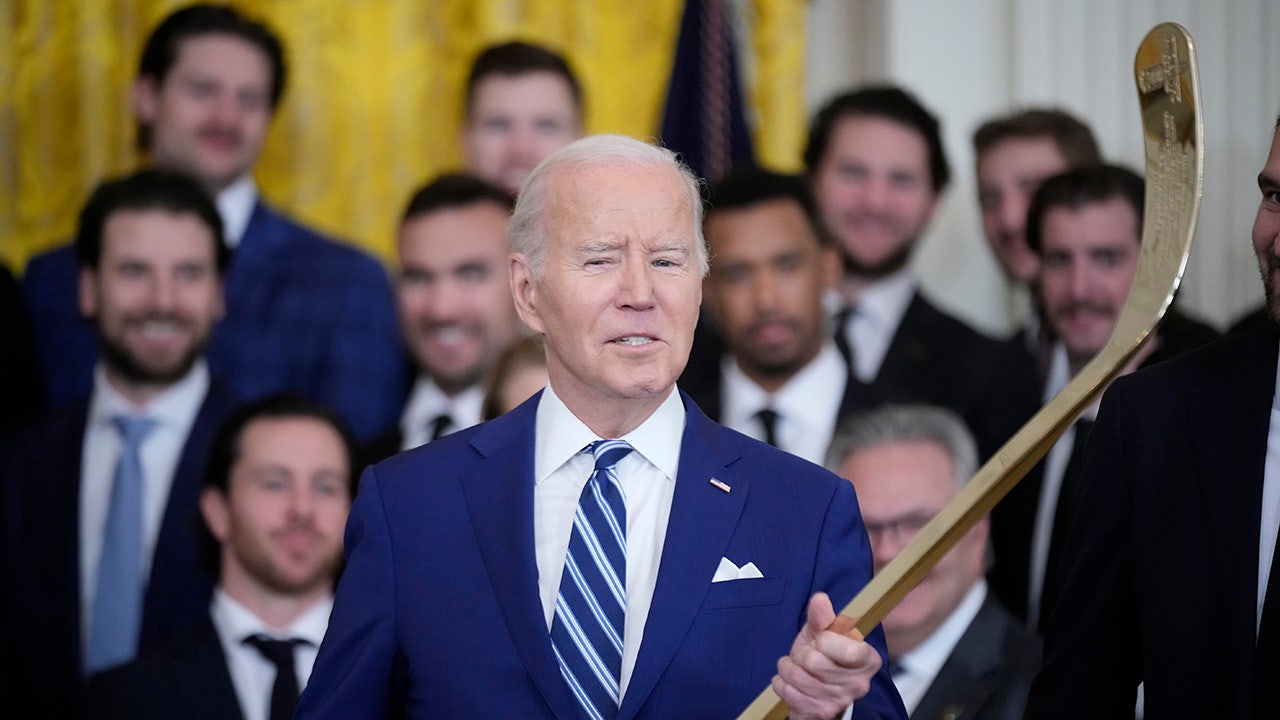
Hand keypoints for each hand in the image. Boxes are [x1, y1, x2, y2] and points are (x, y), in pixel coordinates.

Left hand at [772, 593, 881, 719]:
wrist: (814, 686)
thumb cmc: (823, 656)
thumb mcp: (822, 632)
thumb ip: (822, 616)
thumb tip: (820, 599)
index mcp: (867, 659)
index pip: (848, 650)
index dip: (826, 640)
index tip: (822, 640)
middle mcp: (859, 684)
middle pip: (815, 662)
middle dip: (801, 653)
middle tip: (805, 654)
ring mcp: (839, 701)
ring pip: (798, 677)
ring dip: (787, 667)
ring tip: (794, 666)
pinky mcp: (820, 713)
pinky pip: (788, 692)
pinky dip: (781, 682)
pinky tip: (789, 680)